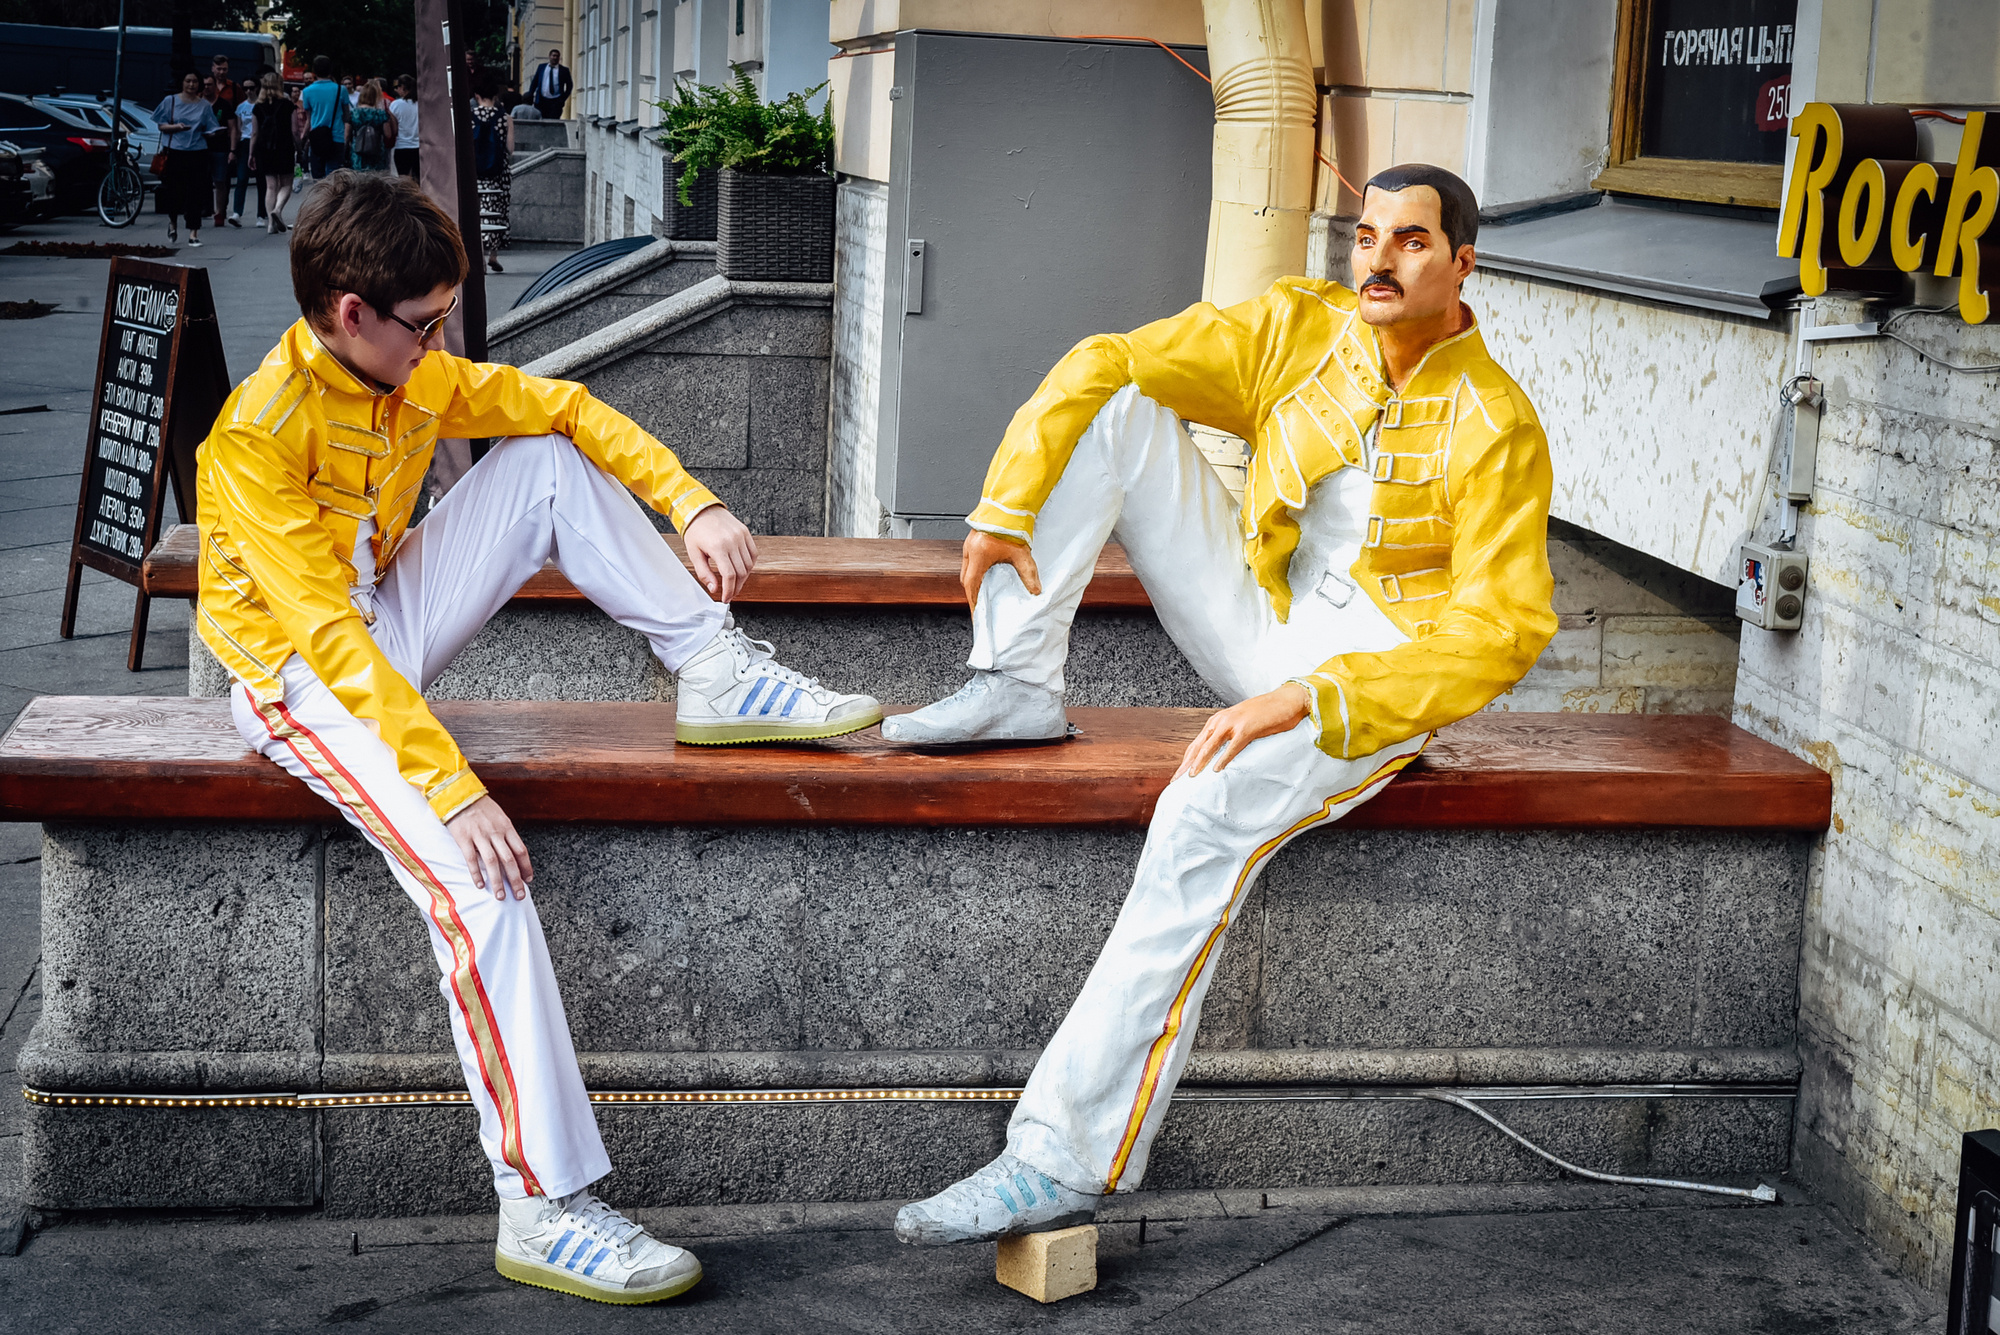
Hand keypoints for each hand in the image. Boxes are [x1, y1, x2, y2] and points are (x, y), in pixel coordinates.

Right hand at [447, 795, 533, 899]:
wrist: (458, 793)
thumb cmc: (480, 806)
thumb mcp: (499, 816)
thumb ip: (505, 833)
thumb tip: (513, 852)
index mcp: (506, 827)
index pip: (521, 850)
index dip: (526, 867)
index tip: (529, 880)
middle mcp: (495, 832)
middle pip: (509, 860)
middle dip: (516, 880)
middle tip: (519, 895)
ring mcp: (479, 835)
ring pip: (492, 862)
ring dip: (498, 881)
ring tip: (500, 896)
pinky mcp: (463, 838)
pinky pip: (471, 859)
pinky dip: (476, 873)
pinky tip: (480, 885)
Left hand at [683, 504, 757, 601]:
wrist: (701, 509)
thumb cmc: (695, 531)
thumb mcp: (694, 554)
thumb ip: (704, 573)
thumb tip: (714, 589)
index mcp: (718, 547)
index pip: (729, 575)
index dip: (729, 590)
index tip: (726, 598)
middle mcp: (732, 541)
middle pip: (741, 572)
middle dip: (736, 587)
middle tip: (730, 593)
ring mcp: (741, 536)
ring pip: (749, 565)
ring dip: (743, 577)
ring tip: (735, 583)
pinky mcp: (745, 532)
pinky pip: (753, 554)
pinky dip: (749, 564)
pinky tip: (742, 569)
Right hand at [960, 530, 1040, 608]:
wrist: (1008, 504)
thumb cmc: (1011, 525)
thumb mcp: (1021, 553)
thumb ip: (1028, 573)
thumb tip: (1035, 590)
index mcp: (979, 555)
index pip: (972, 585)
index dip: (974, 601)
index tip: (976, 612)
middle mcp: (970, 550)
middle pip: (966, 579)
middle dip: (972, 592)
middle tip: (980, 603)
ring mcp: (970, 543)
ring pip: (967, 568)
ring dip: (973, 579)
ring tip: (983, 589)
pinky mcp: (974, 538)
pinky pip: (970, 558)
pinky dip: (975, 568)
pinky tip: (986, 570)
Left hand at [1176, 683, 1312, 778]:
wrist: (1286, 700)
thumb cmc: (1265, 715)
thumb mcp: (1241, 725)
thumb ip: (1229, 737)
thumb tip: (1220, 757)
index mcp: (1218, 721)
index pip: (1197, 744)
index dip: (1186, 760)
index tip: (1178, 776)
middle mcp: (1221, 721)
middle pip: (1198, 746)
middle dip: (1186, 765)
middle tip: (1176, 781)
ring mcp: (1233, 723)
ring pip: (1210, 746)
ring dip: (1199, 762)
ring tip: (1191, 777)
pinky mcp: (1247, 728)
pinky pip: (1233, 746)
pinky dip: (1224, 758)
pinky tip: (1217, 769)